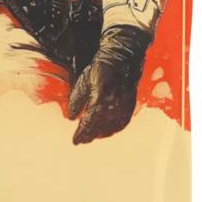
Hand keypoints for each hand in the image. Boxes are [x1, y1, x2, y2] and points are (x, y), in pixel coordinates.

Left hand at [65, 26, 149, 144]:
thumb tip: (70, 117)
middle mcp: (113, 107)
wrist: (122, 60)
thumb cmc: (101, 68)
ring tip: (92, 136)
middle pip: (99, 129)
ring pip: (110, 129)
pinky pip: (121, 124)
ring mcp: (123, 108)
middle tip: (82, 140)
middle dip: (89, 135)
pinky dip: (112, 129)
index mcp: (99, 101)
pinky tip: (106, 130)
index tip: (75, 141)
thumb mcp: (83, 81)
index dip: (81, 134)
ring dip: (100, 134)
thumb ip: (76, 100)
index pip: (89, 124)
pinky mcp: (130, 107)